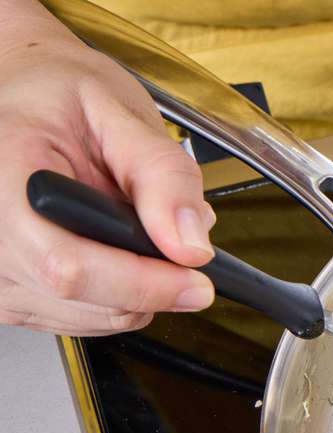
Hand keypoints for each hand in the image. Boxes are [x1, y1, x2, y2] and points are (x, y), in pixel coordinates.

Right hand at [0, 1, 213, 335]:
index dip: (140, 283)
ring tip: (132, 231)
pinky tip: (112, 252)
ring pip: (89, 317)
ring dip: (136, 291)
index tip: (195, 280)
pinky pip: (80, 319)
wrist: (31, 96)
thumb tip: (191, 244)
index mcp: (3, 176)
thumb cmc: (61, 98)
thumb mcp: (122, 115)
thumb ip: (164, 177)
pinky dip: (117, 297)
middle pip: (80, 299)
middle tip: (177, 245)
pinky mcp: (9, 292)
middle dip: (150, 283)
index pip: (65, 265)